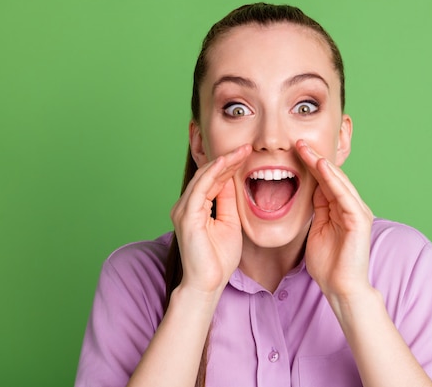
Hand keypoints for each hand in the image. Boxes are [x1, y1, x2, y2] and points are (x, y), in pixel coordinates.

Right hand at [170, 144, 251, 293]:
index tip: (247, 154)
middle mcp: (186, 205)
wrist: (207, 284)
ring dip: (223, 162)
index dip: (229, 166)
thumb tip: (232, 181)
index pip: (212, 180)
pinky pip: (201, 188)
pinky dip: (214, 174)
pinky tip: (226, 163)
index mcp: (196, 207)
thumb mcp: (230, 223)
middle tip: (247, 147)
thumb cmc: (218, 259)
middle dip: (228, 160)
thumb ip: (228, 201)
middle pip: (208, 175)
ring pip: (204, 177)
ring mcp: (184, 210)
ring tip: (242, 151)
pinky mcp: (187, 216)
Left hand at [296, 139, 373, 297]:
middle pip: (331, 176)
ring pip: (338, 181)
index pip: (325, 181)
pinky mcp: (359, 219)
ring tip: (306, 148)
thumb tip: (313, 190)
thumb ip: (319, 210)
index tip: (294, 151)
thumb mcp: (318, 229)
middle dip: (314, 158)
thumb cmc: (328, 265)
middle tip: (298, 142)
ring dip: (321, 163)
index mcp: (341, 209)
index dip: (310, 165)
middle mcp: (352, 207)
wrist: (341, 288)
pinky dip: (332, 180)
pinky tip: (321, 167)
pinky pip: (343, 194)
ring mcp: (357, 212)